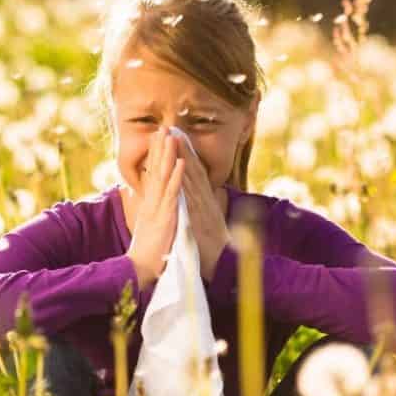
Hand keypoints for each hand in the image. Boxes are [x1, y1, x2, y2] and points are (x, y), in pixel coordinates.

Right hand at [126, 125, 185, 289]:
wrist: (140, 270)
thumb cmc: (147, 252)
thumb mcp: (149, 227)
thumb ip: (149, 213)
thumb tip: (145, 202)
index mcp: (150, 204)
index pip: (152, 174)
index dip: (155, 155)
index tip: (158, 138)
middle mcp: (152, 202)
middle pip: (156, 170)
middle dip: (159, 148)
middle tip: (162, 127)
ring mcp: (158, 208)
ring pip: (163, 176)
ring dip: (167, 155)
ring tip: (170, 136)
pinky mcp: (165, 216)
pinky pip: (173, 193)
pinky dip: (177, 176)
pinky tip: (181, 162)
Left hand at [176, 135, 229, 283]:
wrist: (223, 266)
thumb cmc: (212, 246)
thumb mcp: (206, 221)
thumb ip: (204, 206)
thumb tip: (202, 193)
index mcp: (204, 200)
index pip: (194, 173)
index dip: (185, 154)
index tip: (176, 136)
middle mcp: (205, 200)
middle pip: (192, 170)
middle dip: (183, 149)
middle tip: (172, 128)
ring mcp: (203, 209)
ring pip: (192, 179)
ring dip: (184, 159)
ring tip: (174, 140)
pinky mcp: (200, 220)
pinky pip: (191, 200)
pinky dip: (187, 184)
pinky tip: (181, 170)